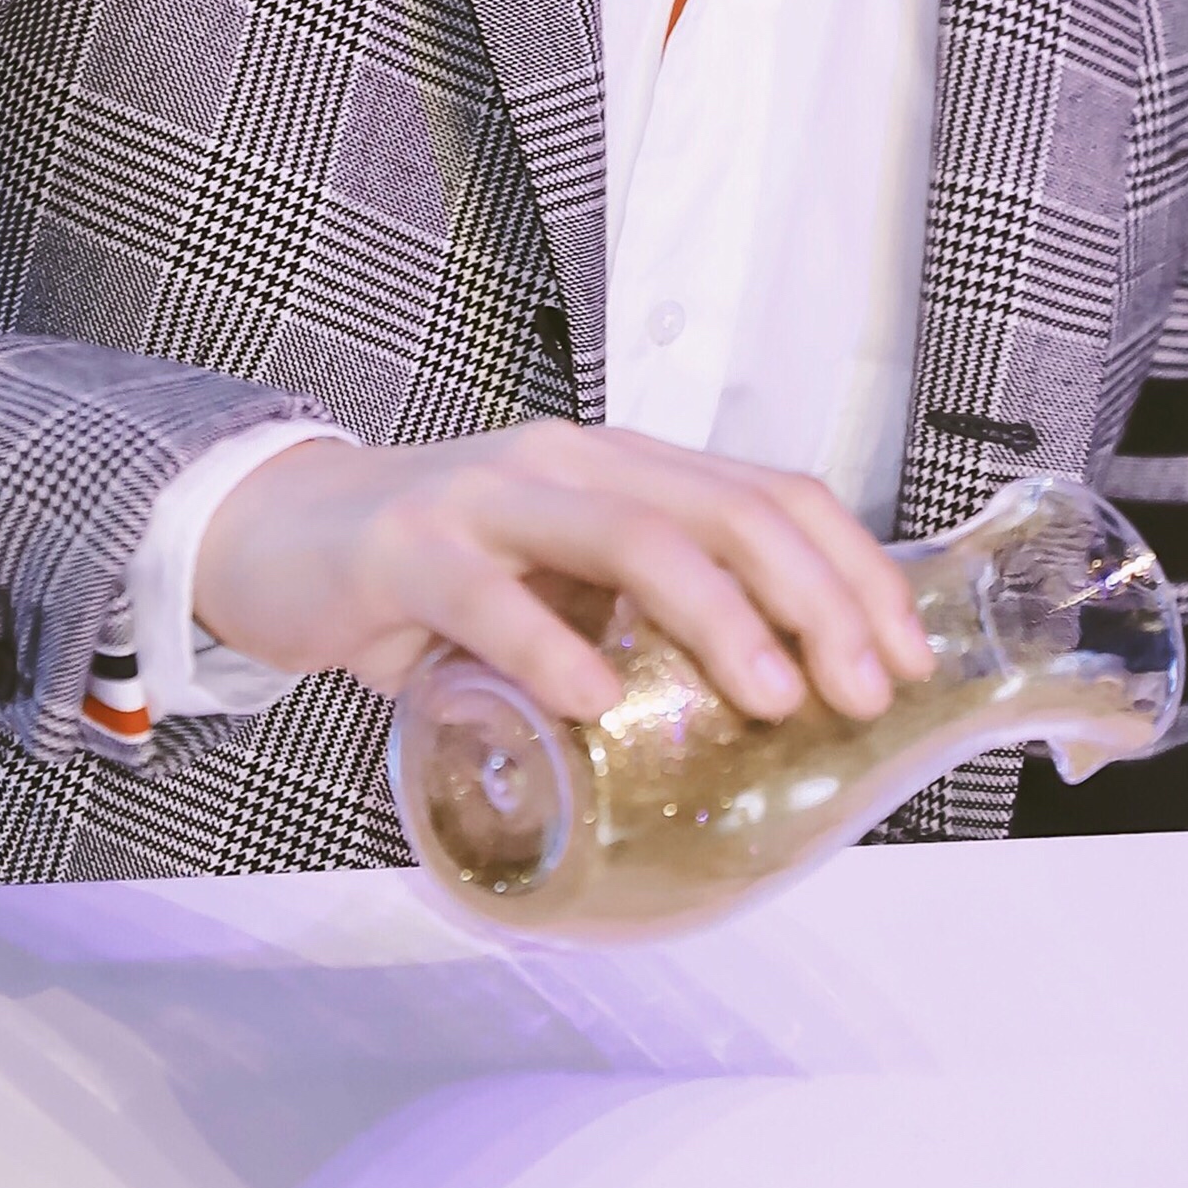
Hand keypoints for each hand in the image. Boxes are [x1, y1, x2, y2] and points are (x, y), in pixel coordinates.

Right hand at [190, 423, 933, 732]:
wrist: (278, 538)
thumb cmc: (441, 577)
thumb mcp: (564, 591)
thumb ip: (645, 631)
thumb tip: (773, 724)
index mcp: (631, 470)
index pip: (778, 498)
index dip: (857, 574)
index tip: (909, 661)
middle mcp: (577, 462)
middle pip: (734, 512)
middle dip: (819, 603)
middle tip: (863, 695)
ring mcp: (491, 497)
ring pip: (637, 537)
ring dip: (721, 619)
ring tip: (772, 696)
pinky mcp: (409, 547)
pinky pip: (492, 596)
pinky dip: (551, 650)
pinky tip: (594, 702)